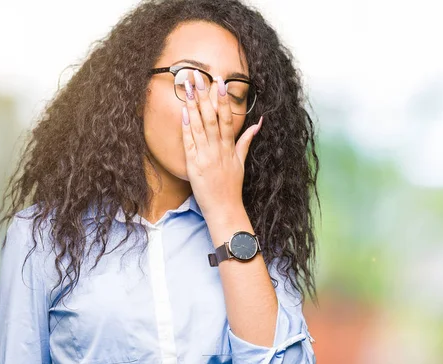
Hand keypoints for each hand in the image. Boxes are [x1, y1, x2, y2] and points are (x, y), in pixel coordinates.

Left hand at [181, 70, 262, 220]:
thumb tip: (258, 123)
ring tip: (187, 88)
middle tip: (199, 77)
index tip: (220, 82)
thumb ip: (247, 141)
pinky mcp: (193, 165)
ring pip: (199, 126)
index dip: (224, 99)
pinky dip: (186, 127)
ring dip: (192, 106)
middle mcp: (218, 149)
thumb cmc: (232, 186)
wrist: (224, 208)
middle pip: (211, 117)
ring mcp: (205, 156)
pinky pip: (189, 143)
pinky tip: (183, 112)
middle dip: (205, 96)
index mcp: (230, 147)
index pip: (227, 118)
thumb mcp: (242, 162)